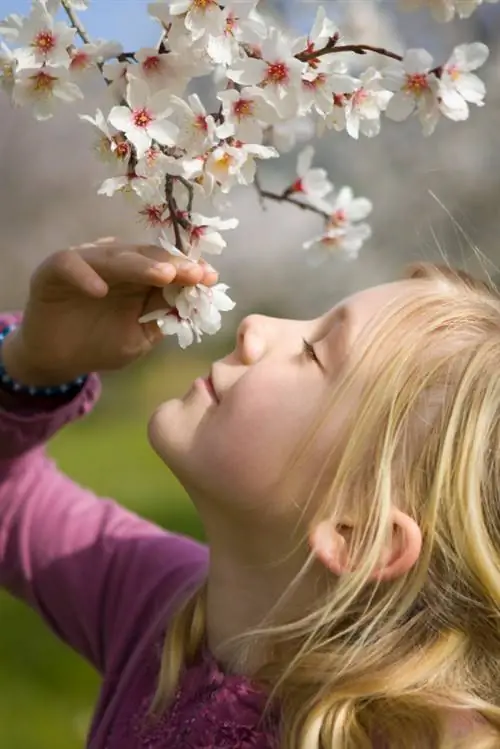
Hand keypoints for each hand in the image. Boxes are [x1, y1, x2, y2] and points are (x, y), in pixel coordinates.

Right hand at [2, 238, 217, 385]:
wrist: (58, 359)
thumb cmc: (100, 345)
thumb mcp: (139, 337)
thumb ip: (161, 317)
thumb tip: (192, 302)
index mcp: (138, 276)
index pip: (167, 265)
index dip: (188, 270)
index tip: (211, 279)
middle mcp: (115, 263)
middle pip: (146, 256)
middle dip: (173, 265)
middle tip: (193, 274)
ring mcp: (85, 262)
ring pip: (113, 256)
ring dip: (139, 265)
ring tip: (164, 276)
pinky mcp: (54, 269)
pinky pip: (69, 264)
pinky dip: (84, 275)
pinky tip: (100, 290)